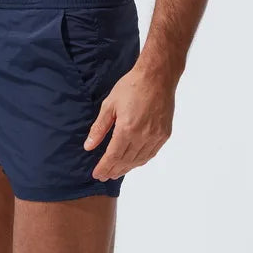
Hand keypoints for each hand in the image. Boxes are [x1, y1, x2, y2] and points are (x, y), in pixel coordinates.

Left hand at [84, 65, 174, 181]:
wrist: (157, 76)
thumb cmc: (131, 86)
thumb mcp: (109, 105)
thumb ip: (99, 128)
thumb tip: (88, 147)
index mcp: (127, 128)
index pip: (113, 156)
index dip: (104, 167)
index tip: (96, 174)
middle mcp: (143, 136)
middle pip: (125, 161)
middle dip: (113, 170)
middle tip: (104, 176)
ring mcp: (155, 136)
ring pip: (139, 160)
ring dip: (126, 168)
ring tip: (116, 172)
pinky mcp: (164, 134)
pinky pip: (150, 153)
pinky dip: (140, 161)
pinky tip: (133, 163)